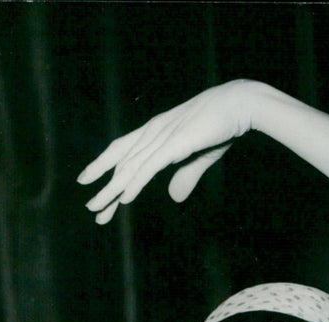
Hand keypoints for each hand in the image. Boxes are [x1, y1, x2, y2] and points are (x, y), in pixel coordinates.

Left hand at [77, 80, 256, 223]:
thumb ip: (185, 177)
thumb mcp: (199, 157)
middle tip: (92, 209)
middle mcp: (152, 132)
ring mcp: (162, 137)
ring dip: (112, 190)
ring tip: (98, 208)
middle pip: (121, 162)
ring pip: (130, 167)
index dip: (104, 167)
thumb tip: (173, 197)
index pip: (123, 152)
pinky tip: (123, 198)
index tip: (89, 183)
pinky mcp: (174, 143)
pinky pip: (149, 167)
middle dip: (104, 187)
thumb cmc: (221, 127)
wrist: (238, 104)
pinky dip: (135, 183)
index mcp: (155, 132)